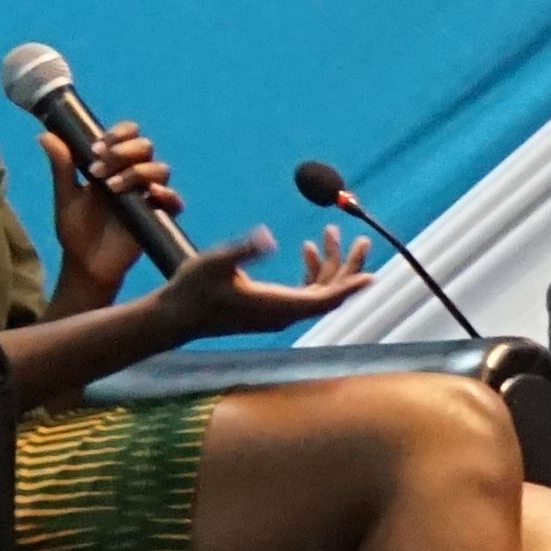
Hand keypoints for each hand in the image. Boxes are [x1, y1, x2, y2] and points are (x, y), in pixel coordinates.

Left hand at [43, 122, 179, 286]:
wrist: (85, 264)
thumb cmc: (76, 229)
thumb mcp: (66, 195)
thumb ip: (62, 166)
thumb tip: (45, 136)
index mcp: (114, 165)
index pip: (126, 136)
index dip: (117, 135)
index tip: (96, 149)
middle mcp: (134, 175)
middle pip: (145, 147)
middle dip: (123, 152)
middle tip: (98, 170)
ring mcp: (148, 195)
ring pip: (159, 169)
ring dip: (136, 172)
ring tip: (111, 188)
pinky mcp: (159, 217)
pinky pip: (173, 201)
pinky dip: (167, 195)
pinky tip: (150, 195)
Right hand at [146, 225, 377, 340]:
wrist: (177, 317)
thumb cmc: (192, 289)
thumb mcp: (216, 262)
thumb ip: (244, 250)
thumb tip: (269, 236)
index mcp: (278, 305)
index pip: (325, 298)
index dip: (350, 285)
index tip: (373, 274)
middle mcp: (284, 313)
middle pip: (329, 294)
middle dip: (348, 266)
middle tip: (363, 240)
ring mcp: (280, 314)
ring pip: (318, 291)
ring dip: (328, 264)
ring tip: (333, 233)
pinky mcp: (273, 310)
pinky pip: (304, 293)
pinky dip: (311, 272)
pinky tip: (307, 249)